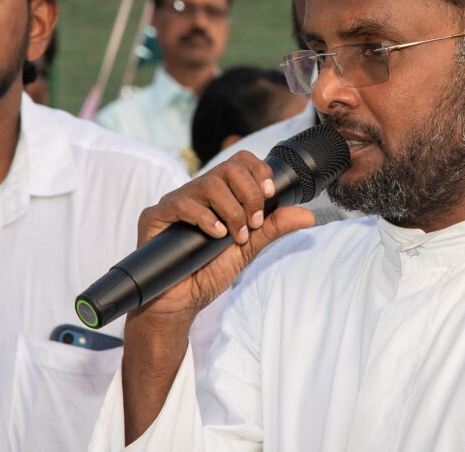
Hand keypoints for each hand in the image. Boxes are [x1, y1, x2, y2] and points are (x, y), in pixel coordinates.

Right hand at [121, 150, 316, 442]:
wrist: (180, 303)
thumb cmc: (209, 273)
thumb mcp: (248, 248)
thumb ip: (273, 227)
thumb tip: (309, 215)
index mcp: (218, 194)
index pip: (239, 161)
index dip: (258, 171)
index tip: (270, 194)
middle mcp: (196, 192)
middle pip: (228, 167)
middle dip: (249, 194)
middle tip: (252, 224)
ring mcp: (175, 202)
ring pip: (209, 183)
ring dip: (231, 210)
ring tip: (235, 236)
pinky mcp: (154, 216)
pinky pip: (182, 203)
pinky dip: (206, 218)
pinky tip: (216, 235)